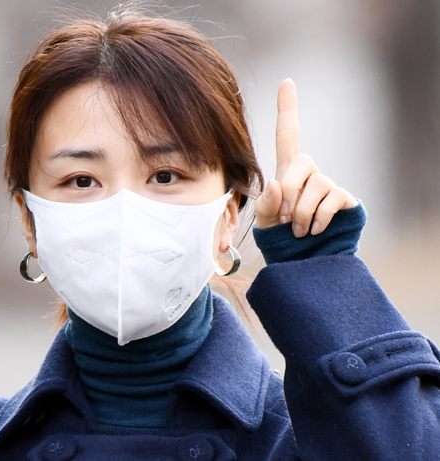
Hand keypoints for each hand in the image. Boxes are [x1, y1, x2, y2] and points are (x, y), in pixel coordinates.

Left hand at [255, 79, 357, 236]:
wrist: (303, 260)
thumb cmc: (280, 236)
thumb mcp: (264, 221)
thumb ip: (265, 204)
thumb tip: (278, 186)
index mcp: (286, 170)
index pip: (287, 134)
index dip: (288, 108)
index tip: (286, 82)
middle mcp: (309, 171)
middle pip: (297, 167)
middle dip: (287, 196)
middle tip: (284, 219)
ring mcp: (327, 183)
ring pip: (314, 186)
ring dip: (300, 213)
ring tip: (297, 229)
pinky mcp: (344, 198)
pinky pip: (330, 200)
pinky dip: (317, 219)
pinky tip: (313, 230)